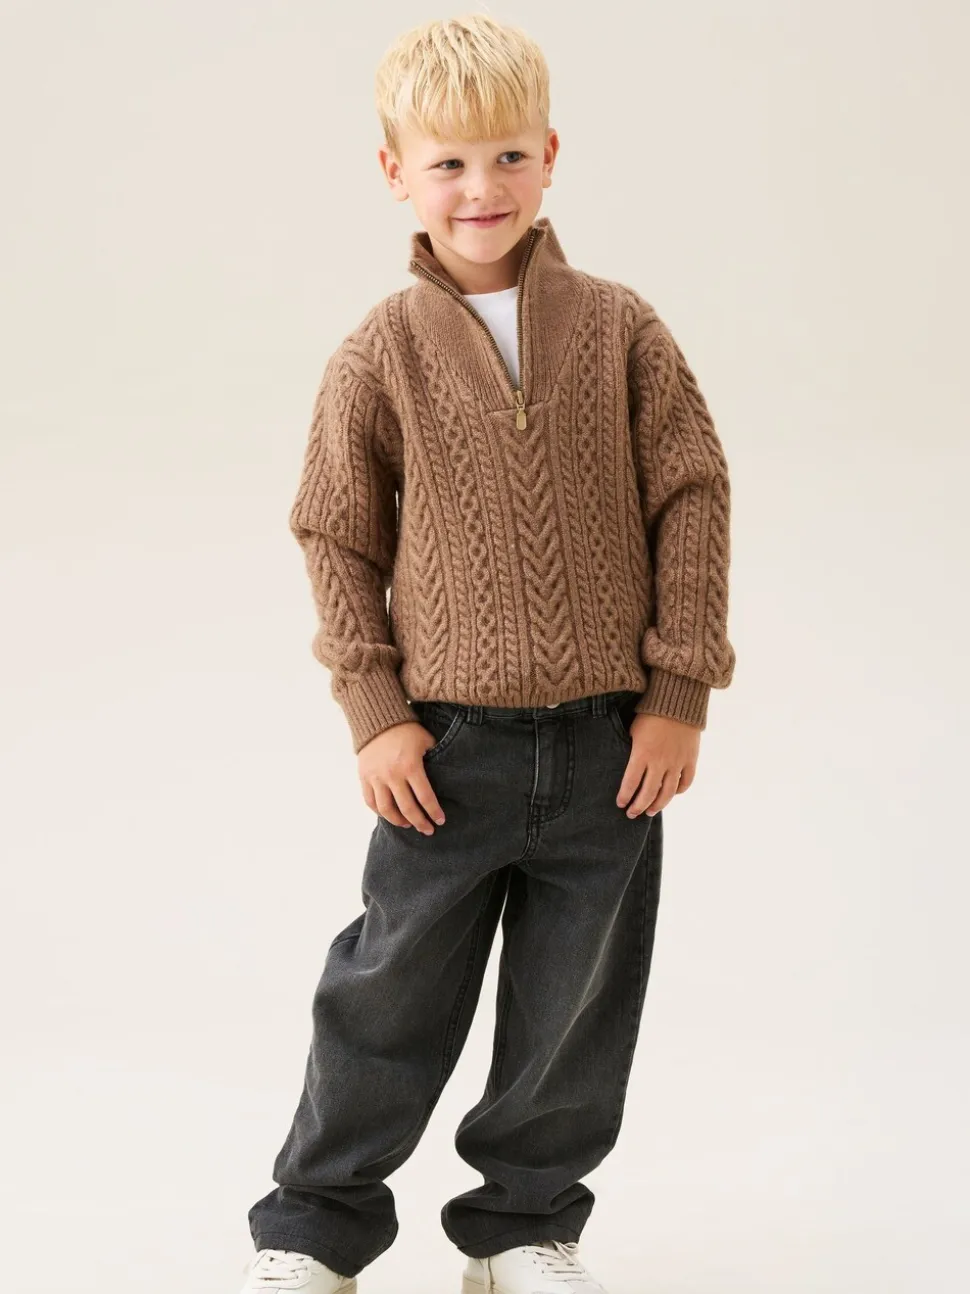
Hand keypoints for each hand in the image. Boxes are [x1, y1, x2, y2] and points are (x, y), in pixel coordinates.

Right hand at [358, 720, 446, 834]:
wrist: (377, 718)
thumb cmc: (406, 730)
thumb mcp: (426, 741)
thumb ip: (435, 758)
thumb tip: (446, 775)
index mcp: (411, 766)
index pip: (425, 797)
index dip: (434, 812)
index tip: (440, 821)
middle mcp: (392, 775)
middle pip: (407, 808)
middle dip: (419, 823)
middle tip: (427, 830)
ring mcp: (376, 777)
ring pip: (386, 809)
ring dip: (398, 821)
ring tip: (408, 824)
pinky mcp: (364, 777)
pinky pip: (370, 801)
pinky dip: (379, 812)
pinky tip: (389, 815)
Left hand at [616, 712, 698, 817]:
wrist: (678, 701)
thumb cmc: (651, 714)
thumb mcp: (633, 730)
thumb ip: (631, 750)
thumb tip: (626, 767)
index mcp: (642, 754)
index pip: (630, 784)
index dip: (625, 797)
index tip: (620, 804)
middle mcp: (660, 762)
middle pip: (648, 793)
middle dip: (638, 807)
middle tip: (632, 814)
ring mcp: (677, 762)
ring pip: (667, 793)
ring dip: (658, 805)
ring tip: (650, 812)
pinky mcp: (691, 760)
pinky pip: (685, 782)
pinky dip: (679, 791)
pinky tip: (672, 794)